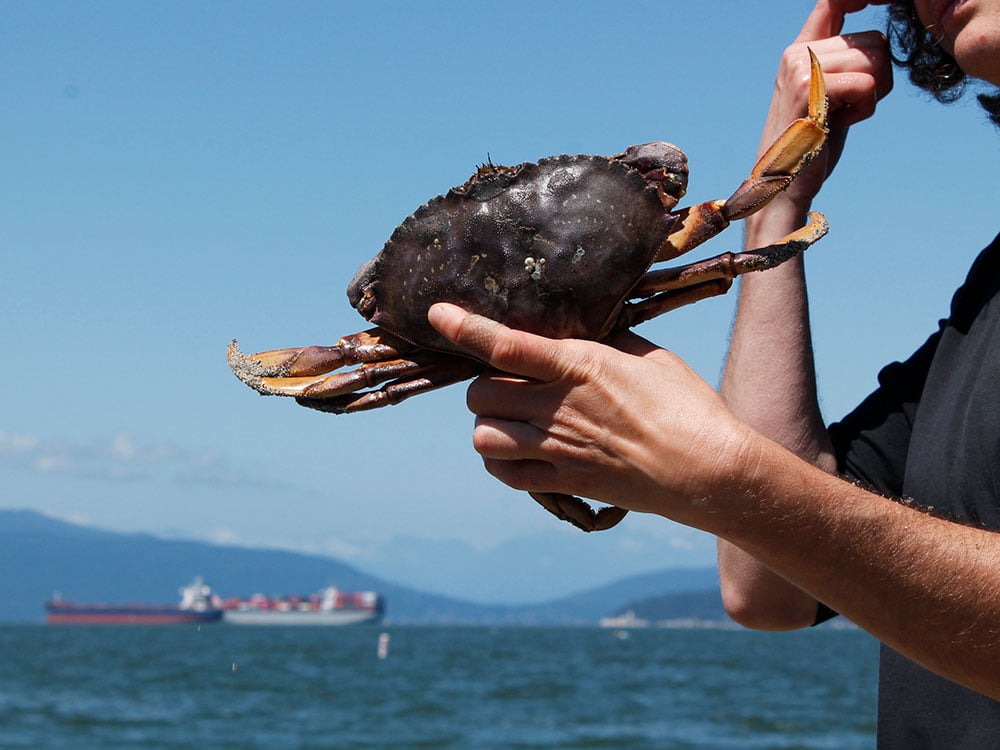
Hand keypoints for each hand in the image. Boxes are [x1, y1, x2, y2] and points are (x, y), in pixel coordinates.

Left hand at [428, 302, 756, 522]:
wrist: (708, 468)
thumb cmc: (686, 404)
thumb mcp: (645, 355)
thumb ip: (599, 343)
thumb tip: (567, 334)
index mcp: (580, 366)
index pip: (506, 345)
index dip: (465, 328)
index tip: (437, 314)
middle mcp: (560, 406)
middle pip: (480, 394)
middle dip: (485, 388)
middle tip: (508, 388)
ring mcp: (559, 448)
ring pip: (484, 436)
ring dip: (489, 426)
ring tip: (512, 421)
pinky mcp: (565, 482)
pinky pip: (505, 474)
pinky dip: (501, 461)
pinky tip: (518, 452)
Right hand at [758, 0, 893, 213]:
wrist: (783, 185)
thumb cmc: (812, 146)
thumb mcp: (829, 97)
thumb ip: (845, 66)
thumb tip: (879, 41)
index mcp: (800, 52)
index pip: (834, 1)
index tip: (876, 5)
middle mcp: (797, 53)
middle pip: (873, 38)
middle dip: (879, 74)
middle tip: (852, 106)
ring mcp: (800, 68)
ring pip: (875, 58)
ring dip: (873, 93)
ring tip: (844, 115)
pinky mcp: (808, 87)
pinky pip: (867, 83)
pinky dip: (865, 108)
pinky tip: (840, 123)